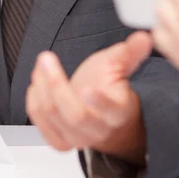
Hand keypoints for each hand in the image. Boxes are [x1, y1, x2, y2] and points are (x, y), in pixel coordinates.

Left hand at [26, 32, 151, 163]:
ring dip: (42, 87)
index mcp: (118, 112)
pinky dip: (34, 104)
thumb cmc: (111, 88)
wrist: (103, 116)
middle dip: (57, 85)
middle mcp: (98, 129)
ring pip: (55, 118)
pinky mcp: (60, 140)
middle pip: (75, 115)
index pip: (112, 111)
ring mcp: (78, 138)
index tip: (88, 88)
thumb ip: (131, 52)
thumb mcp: (120, 66)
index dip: (100, 102)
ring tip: (41, 64)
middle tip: (47, 59)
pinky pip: (42, 125)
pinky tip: (36, 84)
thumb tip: (144, 37)